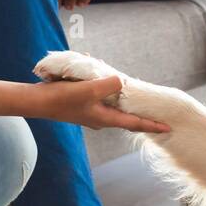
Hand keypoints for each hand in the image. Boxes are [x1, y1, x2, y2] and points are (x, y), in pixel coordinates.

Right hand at [19, 75, 169, 132]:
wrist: (37, 102)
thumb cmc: (62, 98)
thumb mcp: (88, 90)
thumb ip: (108, 85)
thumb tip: (122, 82)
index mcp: (105, 119)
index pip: (134, 124)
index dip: (152, 125)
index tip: (168, 128)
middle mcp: (101, 118)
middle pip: (126, 116)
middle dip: (141, 113)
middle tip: (156, 110)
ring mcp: (91, 112)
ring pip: (113, 105)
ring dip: (122, 97)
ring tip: (131, 87)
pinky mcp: (83, 105)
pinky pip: (101, 97)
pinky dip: (106, 89)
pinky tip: (102, 76)